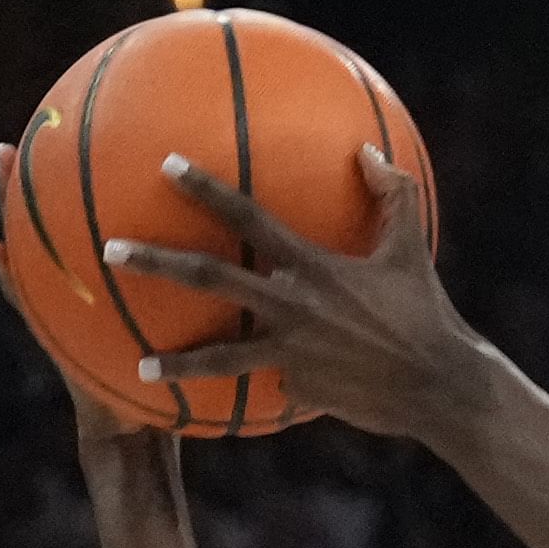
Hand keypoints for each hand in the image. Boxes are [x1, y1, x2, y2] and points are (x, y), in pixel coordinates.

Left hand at [104, 149, 485, 440]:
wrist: (439, 388)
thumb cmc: (428, 312)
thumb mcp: (413, 247)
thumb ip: (393, 193)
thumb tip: (366, 151)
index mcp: (312, 266)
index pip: (248, 219)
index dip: (207, 189)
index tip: (165, 166)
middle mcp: (290, 307)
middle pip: (208, 279)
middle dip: (155, 261)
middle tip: (109, 250)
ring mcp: (290, 354)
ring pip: (219, 357)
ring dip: (176, 362)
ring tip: (140, 366)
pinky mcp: (299, 390)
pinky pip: (267, 384)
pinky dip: (256, 386)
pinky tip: (238, 397)